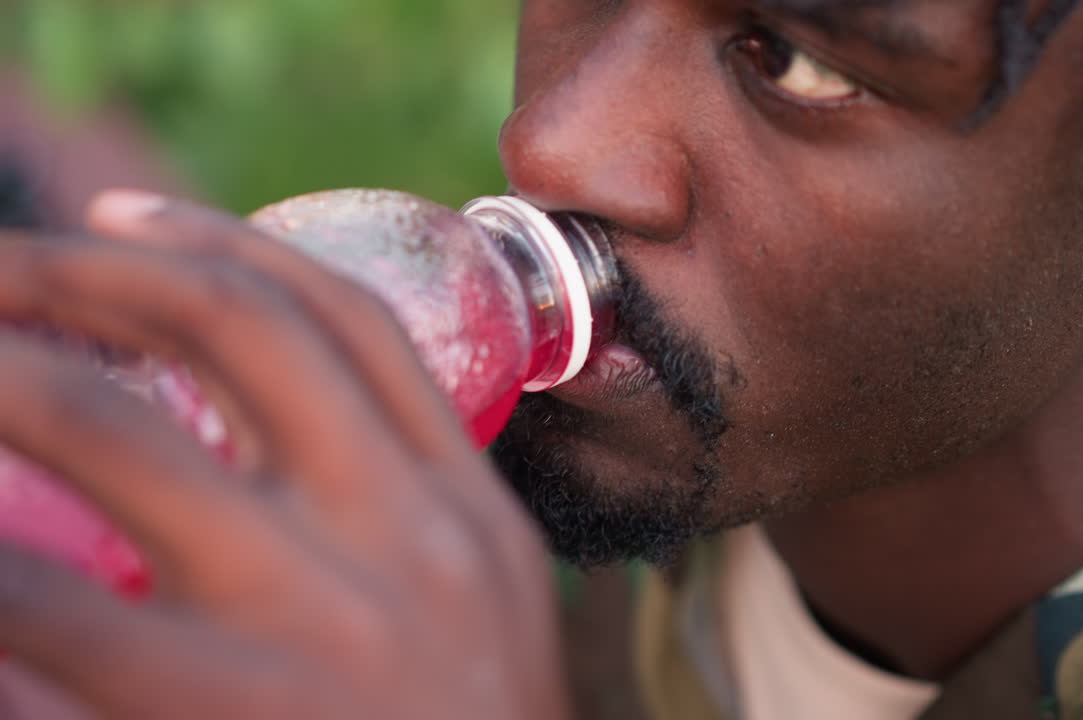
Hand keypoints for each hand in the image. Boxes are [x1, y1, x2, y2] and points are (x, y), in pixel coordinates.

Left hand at [0, 191, 569, 718]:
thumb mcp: (476, 621)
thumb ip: (404, 522)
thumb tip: (275, 440)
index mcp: (467, 512)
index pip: (349, 325)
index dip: (226, 246)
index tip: (124, 220)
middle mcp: (399, 537)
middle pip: (234, 329)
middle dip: (85, 270)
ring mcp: (306, 622)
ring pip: (106, 425)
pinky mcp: (208, 714)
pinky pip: (36, 596)